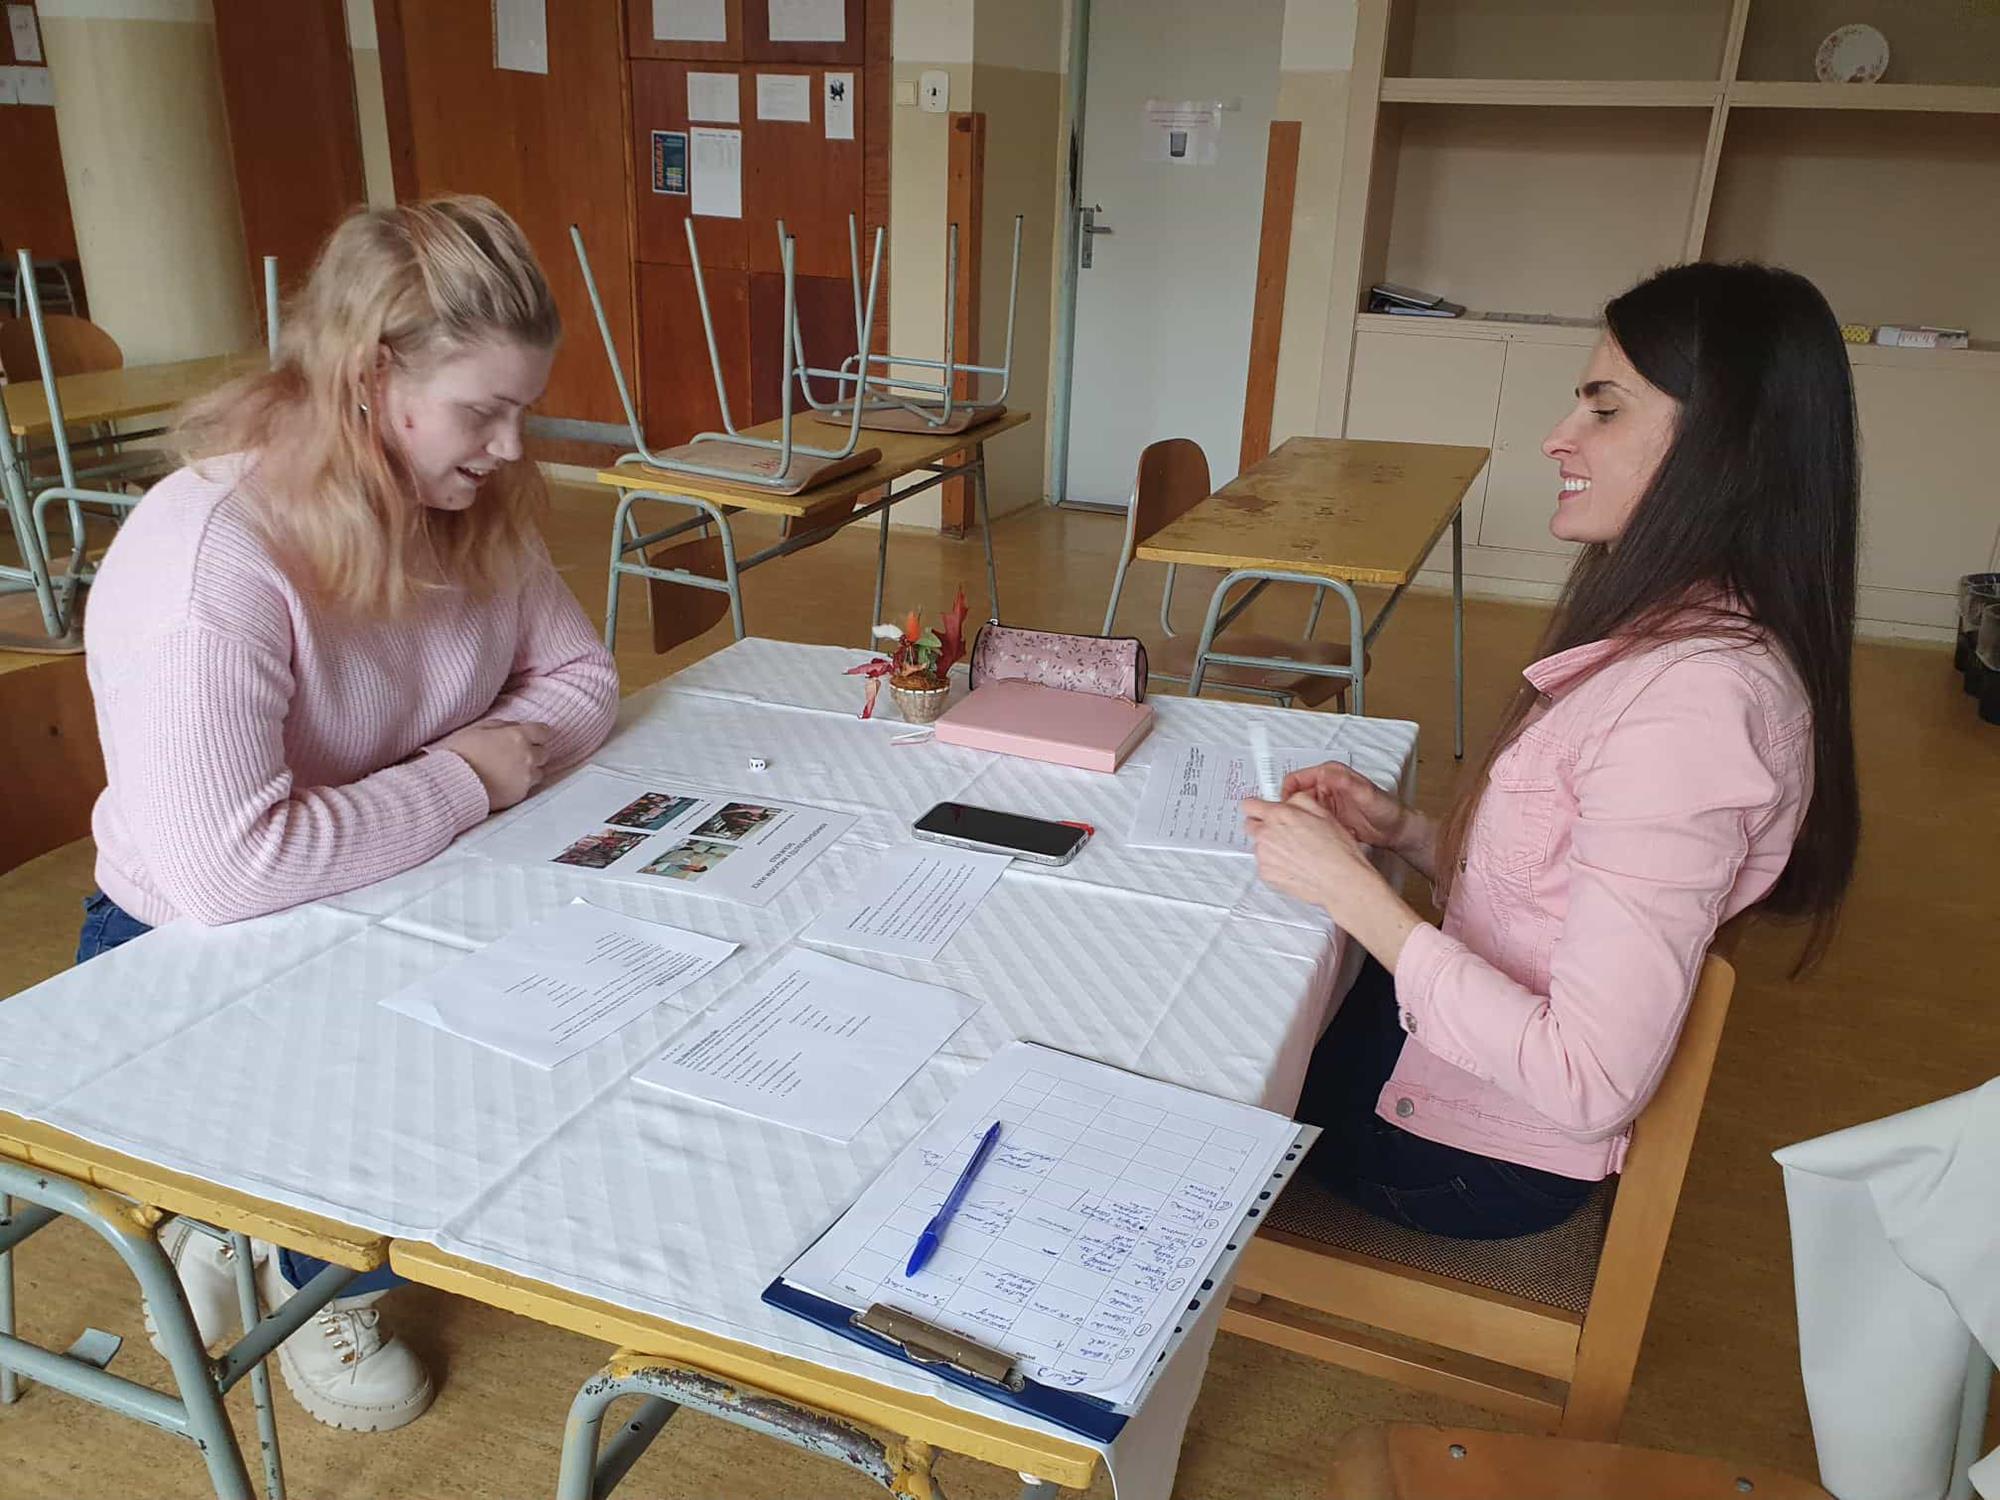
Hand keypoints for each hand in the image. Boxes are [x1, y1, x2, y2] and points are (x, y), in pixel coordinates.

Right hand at [436, 719, 551, 810]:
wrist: (450, 783)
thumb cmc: (459, 752)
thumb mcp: (478, 728)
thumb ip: (502, 725)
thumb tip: (515, 727)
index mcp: (518, 736)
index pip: (543, 732)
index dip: (536, 734)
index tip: (529, 737)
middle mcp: (527, 756)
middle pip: (544, 752)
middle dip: (533, 752)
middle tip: (515, 755)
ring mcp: (526, 777)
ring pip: (539, 771)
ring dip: (529, 770)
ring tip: (509, 771)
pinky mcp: (520, 795)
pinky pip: (528, 788)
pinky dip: (520, 784)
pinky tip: (504, 783)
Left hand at [1242, 793, 1422, 969]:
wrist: (1340, 880)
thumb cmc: (1335, 849)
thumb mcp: (1322, 812)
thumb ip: (1299, 800)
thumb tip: (1290, 800)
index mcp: (1278, 816)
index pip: (1249, 805)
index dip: (1257, 806)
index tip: (1262, 810)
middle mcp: (1266, 835)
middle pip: (1250, 825)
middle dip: (1263, 825)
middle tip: (1282, 831)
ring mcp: (1264, 856)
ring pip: (1258, 846)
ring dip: (1270, 846)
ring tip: (1294, 852)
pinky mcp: (1266, 874)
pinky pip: (1264, 864)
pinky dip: (1274, 863)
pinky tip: (1294, 865)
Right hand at [1282, 760, 1434, 878]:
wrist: (1396, 830)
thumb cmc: (1386, 809)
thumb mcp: (1365, 793)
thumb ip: (1346, 782)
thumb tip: (1326, 772)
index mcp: (1330, 774)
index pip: (1296, 779)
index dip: (1286, 793)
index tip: (1284, 808)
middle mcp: (1326, 787)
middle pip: (1295, 797)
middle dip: (1295, 812)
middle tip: (1299, 825)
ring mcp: (1326, 803)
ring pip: (1301, 813)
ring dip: (1306, 824)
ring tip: (1320, 831)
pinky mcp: (1328, 818)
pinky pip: (1312, 824)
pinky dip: (1316, 832)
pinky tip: (1329, 836)